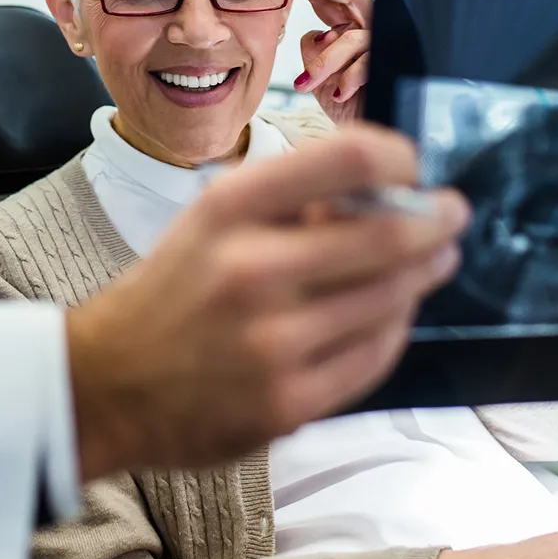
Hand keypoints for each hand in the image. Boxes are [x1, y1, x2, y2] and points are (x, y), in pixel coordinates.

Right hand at [64, 126, 466, 477]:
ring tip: (435, 259)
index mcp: (231, 208)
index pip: (348, 159)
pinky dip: (395, 328)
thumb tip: (384, 186)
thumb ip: (290, 200)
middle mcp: (253, 269)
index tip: (412, 165)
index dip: (399, 157)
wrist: (106, 386)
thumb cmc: (172, 292)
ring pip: (391, 298)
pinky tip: (395, 314)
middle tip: (451, 213)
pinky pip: (375, 356)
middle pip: (389, 232)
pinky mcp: (289, 402)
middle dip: (436, 219)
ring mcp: (273, 342)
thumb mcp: (211, 219)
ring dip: (424, 272)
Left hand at [292, 0, 371, 124]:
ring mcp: (381, 47)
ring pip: (351, 39)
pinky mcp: (388, 67)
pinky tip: (337, 92)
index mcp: (349, 28)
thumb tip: (315, 34)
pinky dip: (346, 79)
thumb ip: (312, 48)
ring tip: (304, 84)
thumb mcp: (316, 72)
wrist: (364, 130)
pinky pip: (365, 65)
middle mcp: (369, 30)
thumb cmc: (343, 101)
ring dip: (324, 62)